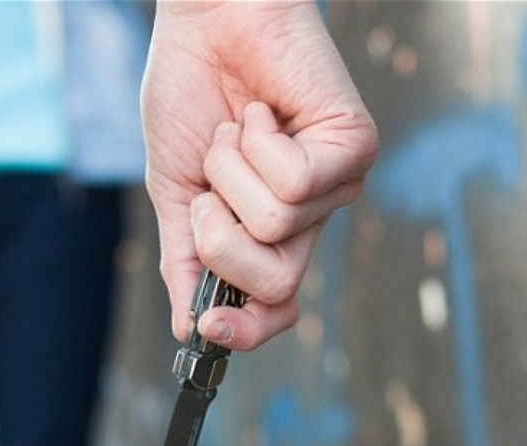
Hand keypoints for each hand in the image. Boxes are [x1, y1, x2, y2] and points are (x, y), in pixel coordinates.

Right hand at [141, 0, 376, 350]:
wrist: (206, 23)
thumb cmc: (189, 98)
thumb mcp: (173, 192)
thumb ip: (184, 260)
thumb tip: (185, 329)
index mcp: (265, 235)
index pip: (273, 309)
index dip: (244, 333)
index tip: (205, 329)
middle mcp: (307, 220)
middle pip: (276, 285)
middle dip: (220, 239)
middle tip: (209, 188)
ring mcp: (334, 186)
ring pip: (276, 228)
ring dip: (229, 174)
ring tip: (236, 131)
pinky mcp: (353, 148)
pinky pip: (295, 182)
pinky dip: (255, 144)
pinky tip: (258, 113)